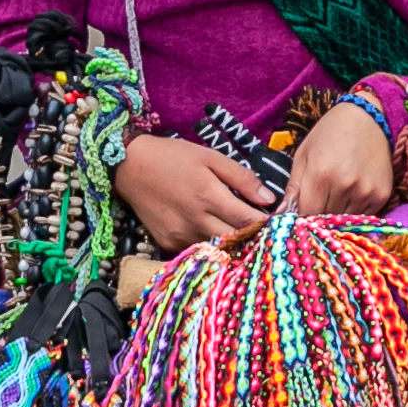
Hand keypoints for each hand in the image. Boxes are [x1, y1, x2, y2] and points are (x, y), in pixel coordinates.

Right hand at [114, 133, 273, 251]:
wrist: (129, 166)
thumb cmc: (172, 157)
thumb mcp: (210, 157)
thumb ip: (241, 178)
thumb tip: (269, 199)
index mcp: (208, 196)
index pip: (248, 220)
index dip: (267, 224)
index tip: (278, 222)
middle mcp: (195, 220)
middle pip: (236, 240)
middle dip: (253, 237)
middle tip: (265, 231)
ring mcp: (180, 235)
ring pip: (217, 249)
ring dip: (233, 243)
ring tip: (242, 233)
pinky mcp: (167, 243)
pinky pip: (197, 249)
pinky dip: (210, 245)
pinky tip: (215, 234)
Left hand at [283, 97, 394, 217]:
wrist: (366, 118)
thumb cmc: (328, 135)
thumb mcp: (303, 156)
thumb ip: (292, 188)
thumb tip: (281, 215)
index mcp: (320, 174)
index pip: (306, 214)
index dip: (301, 217)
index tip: (300, 213)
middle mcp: (345, 185)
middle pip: (326, 221)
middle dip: (318, 218)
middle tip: (318, 205)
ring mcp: (366, 191)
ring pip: (345, 222)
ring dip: (337, 216)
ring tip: (335, 198)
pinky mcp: (381, 195)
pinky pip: (364, 217)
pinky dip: (355, 213)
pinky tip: (351, 196)